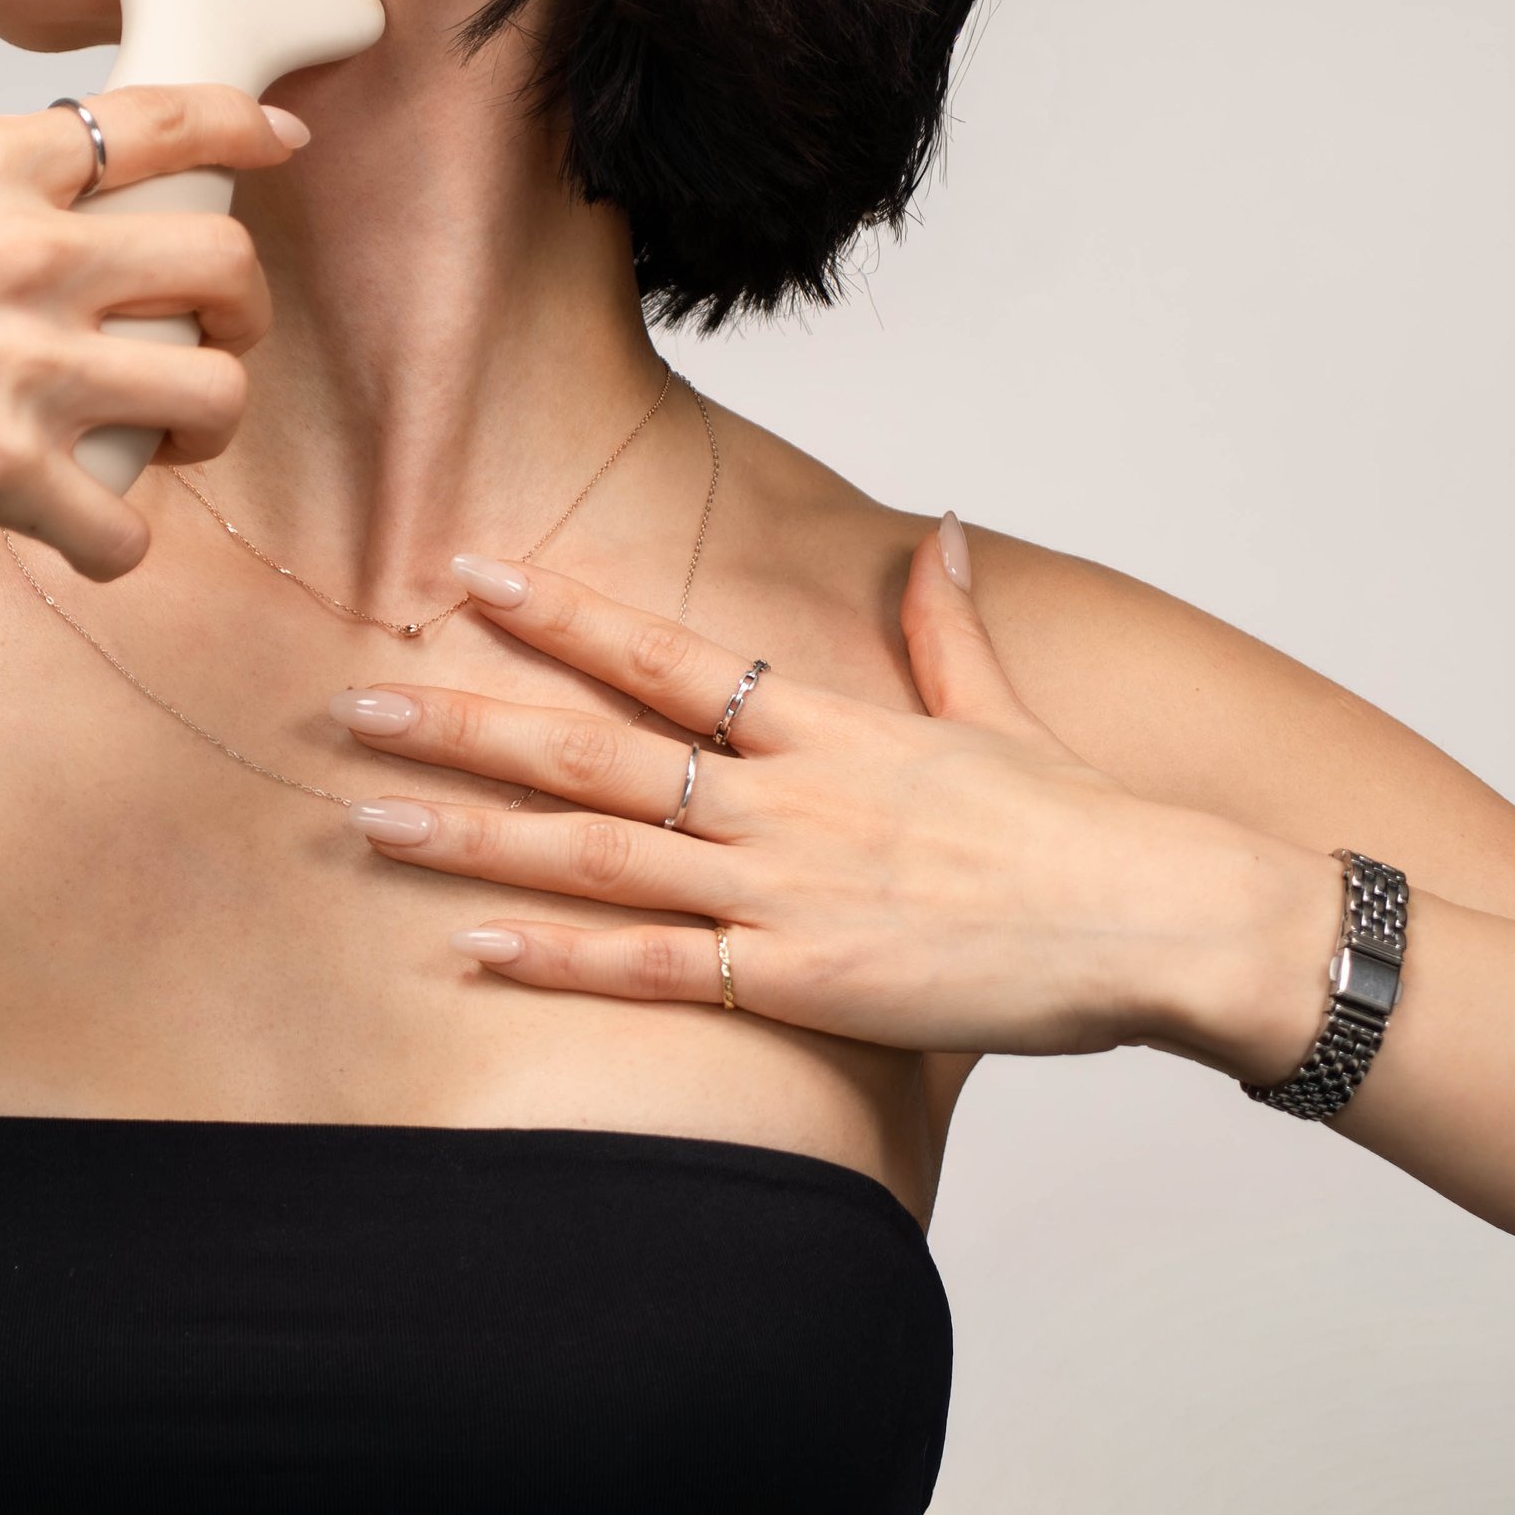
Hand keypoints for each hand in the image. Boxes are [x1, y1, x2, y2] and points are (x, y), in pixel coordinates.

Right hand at [0, 85, 303, 578]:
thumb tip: (50, 182)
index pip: (167, 116)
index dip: (246, 125)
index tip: (279, 139)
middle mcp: (29, 256)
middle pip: (227, 262)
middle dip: (243, 304)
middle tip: (214, 330)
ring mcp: (24, 370)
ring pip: (214, 394)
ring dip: (202, 421)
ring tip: (159, 431)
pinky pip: (126, 527)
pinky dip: (114, 540)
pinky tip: (82, 525)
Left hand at [330, 525, 1340, 1062]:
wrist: (1157, 915)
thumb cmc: (1078, 819)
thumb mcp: (997, 706)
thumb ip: (948, 621)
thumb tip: (940, 532)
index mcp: (824, 722)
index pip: (662, 652)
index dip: (560, 612)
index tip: (467, 570)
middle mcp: (783, 795)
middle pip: (593, 749)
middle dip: (467, 724)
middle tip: (356, 703)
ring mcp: (784, 888)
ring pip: (596, 853)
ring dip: (474, 838)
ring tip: (369, 818)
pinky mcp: (799, 982)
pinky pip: (653, 969)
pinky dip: (558, 958)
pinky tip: (469, 948)